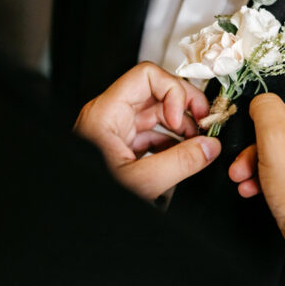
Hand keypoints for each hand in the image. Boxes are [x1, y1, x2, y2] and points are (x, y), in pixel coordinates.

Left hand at [74, 62, 219, 199]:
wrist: (76, 209)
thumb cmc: (91, 193)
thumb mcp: (139, 180)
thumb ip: (179, 162)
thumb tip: (208, 147)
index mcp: (107, 112)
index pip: (147, 76)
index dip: (172, 92)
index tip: (181, 119)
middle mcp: (110, 115)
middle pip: (156, 92)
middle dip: (184, 107)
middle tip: (204, 125)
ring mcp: (115, 131)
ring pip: (156, 115)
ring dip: (181, 127)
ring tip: (197, 145)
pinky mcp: (121, 147)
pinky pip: (151, 135)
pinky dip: (171, 144)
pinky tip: (183, 158)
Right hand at [229, 71, 284, 242]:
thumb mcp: (276, 144)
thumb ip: (266, 109)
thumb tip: (263, 98)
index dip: (279, 90)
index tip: (257, 104)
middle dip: (261, 134)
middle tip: (243, 146)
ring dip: (261, 155)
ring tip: (242, 173)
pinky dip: (274, 169)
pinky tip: (254, 185)